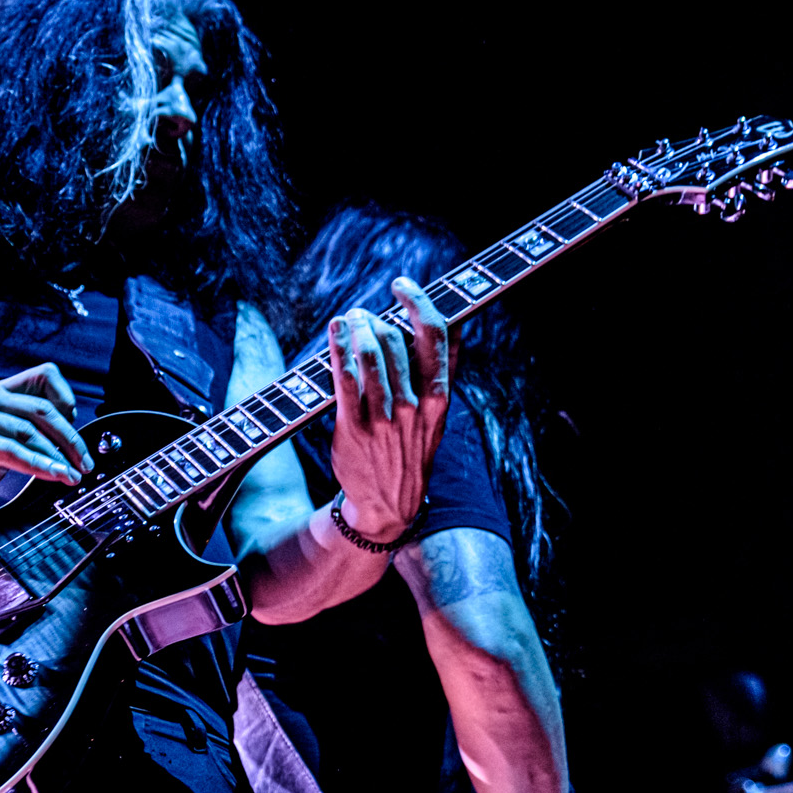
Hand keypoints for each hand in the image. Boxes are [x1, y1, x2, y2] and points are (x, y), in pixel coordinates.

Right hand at [0, 364, 92, 511]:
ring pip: (27, 431)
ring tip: (72, 475)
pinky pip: (8, 450)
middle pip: (41, 409)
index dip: (67, 398)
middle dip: (70, 439)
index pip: (42, 376)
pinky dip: (35, 464)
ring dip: (56, 457)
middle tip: (84, 462)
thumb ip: (18, 443)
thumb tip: (59, 450)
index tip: (77, 429)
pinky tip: (49, 475)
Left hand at [327, 278, 451, 543]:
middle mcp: (414, 406)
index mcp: (440, 398)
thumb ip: (446, 370)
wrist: (387, 506)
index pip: (435, 335)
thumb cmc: (411, 451)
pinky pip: (345, 377)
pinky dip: (338, 347)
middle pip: (395, 339)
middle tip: (365, 313)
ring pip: (370, 354)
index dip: (418, 301)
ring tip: (352, 318)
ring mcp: (384, 418)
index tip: (401, 285)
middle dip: (376, 318)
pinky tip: (336, 330)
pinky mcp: (354, 427)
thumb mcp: (438, 416)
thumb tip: (457, 322)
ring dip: (357, 326)